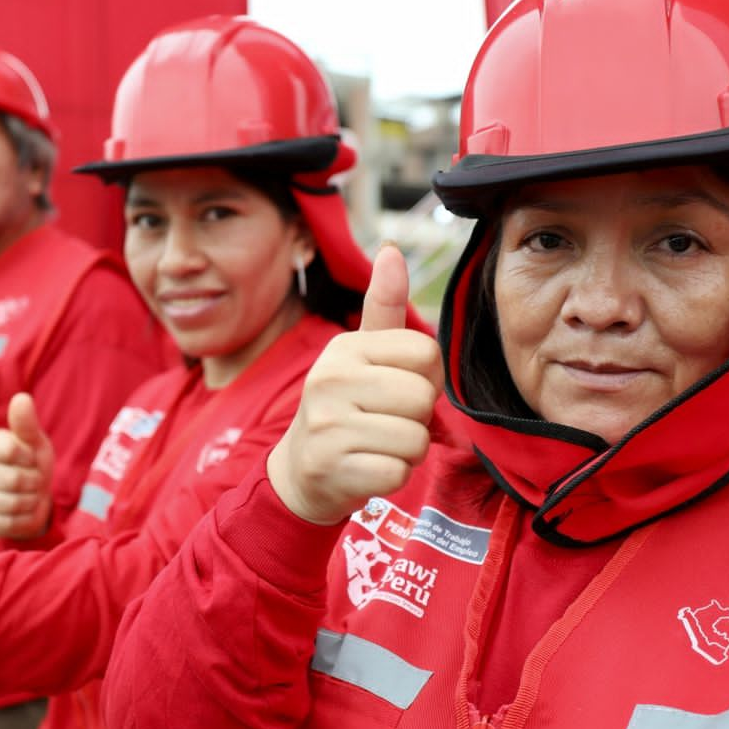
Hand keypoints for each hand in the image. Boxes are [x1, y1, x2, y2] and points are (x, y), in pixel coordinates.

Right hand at [0, 392, 54, 539]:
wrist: (32, 495)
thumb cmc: (31, 463)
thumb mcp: (34, 442)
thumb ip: (26, 423)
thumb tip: (21, 398)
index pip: (11, 450)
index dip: (31, 457)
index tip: (32, 459)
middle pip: (13, 480)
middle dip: (34, 482)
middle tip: (34, 480)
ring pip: (12, 503)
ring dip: (31, 501)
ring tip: (30, 495)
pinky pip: (6, 523)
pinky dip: (23, 519)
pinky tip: (22, 511)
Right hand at [266, 245, 440, 523]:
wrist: (301, 472)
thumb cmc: (346, 407)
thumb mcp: (361, 355)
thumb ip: (383, 306)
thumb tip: (392, 250)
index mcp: (345, 348)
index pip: (427, 354)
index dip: (425, 378)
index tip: (396, 388)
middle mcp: (329, 380)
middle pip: (422, 398)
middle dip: (416, 418)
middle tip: (386, 422)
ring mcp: (327, 426)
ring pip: (415, 438)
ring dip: (407, 451)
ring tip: (377, 446)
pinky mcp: (331, 469)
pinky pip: (398, 473)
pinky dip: (393, 477)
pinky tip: (368, 468)